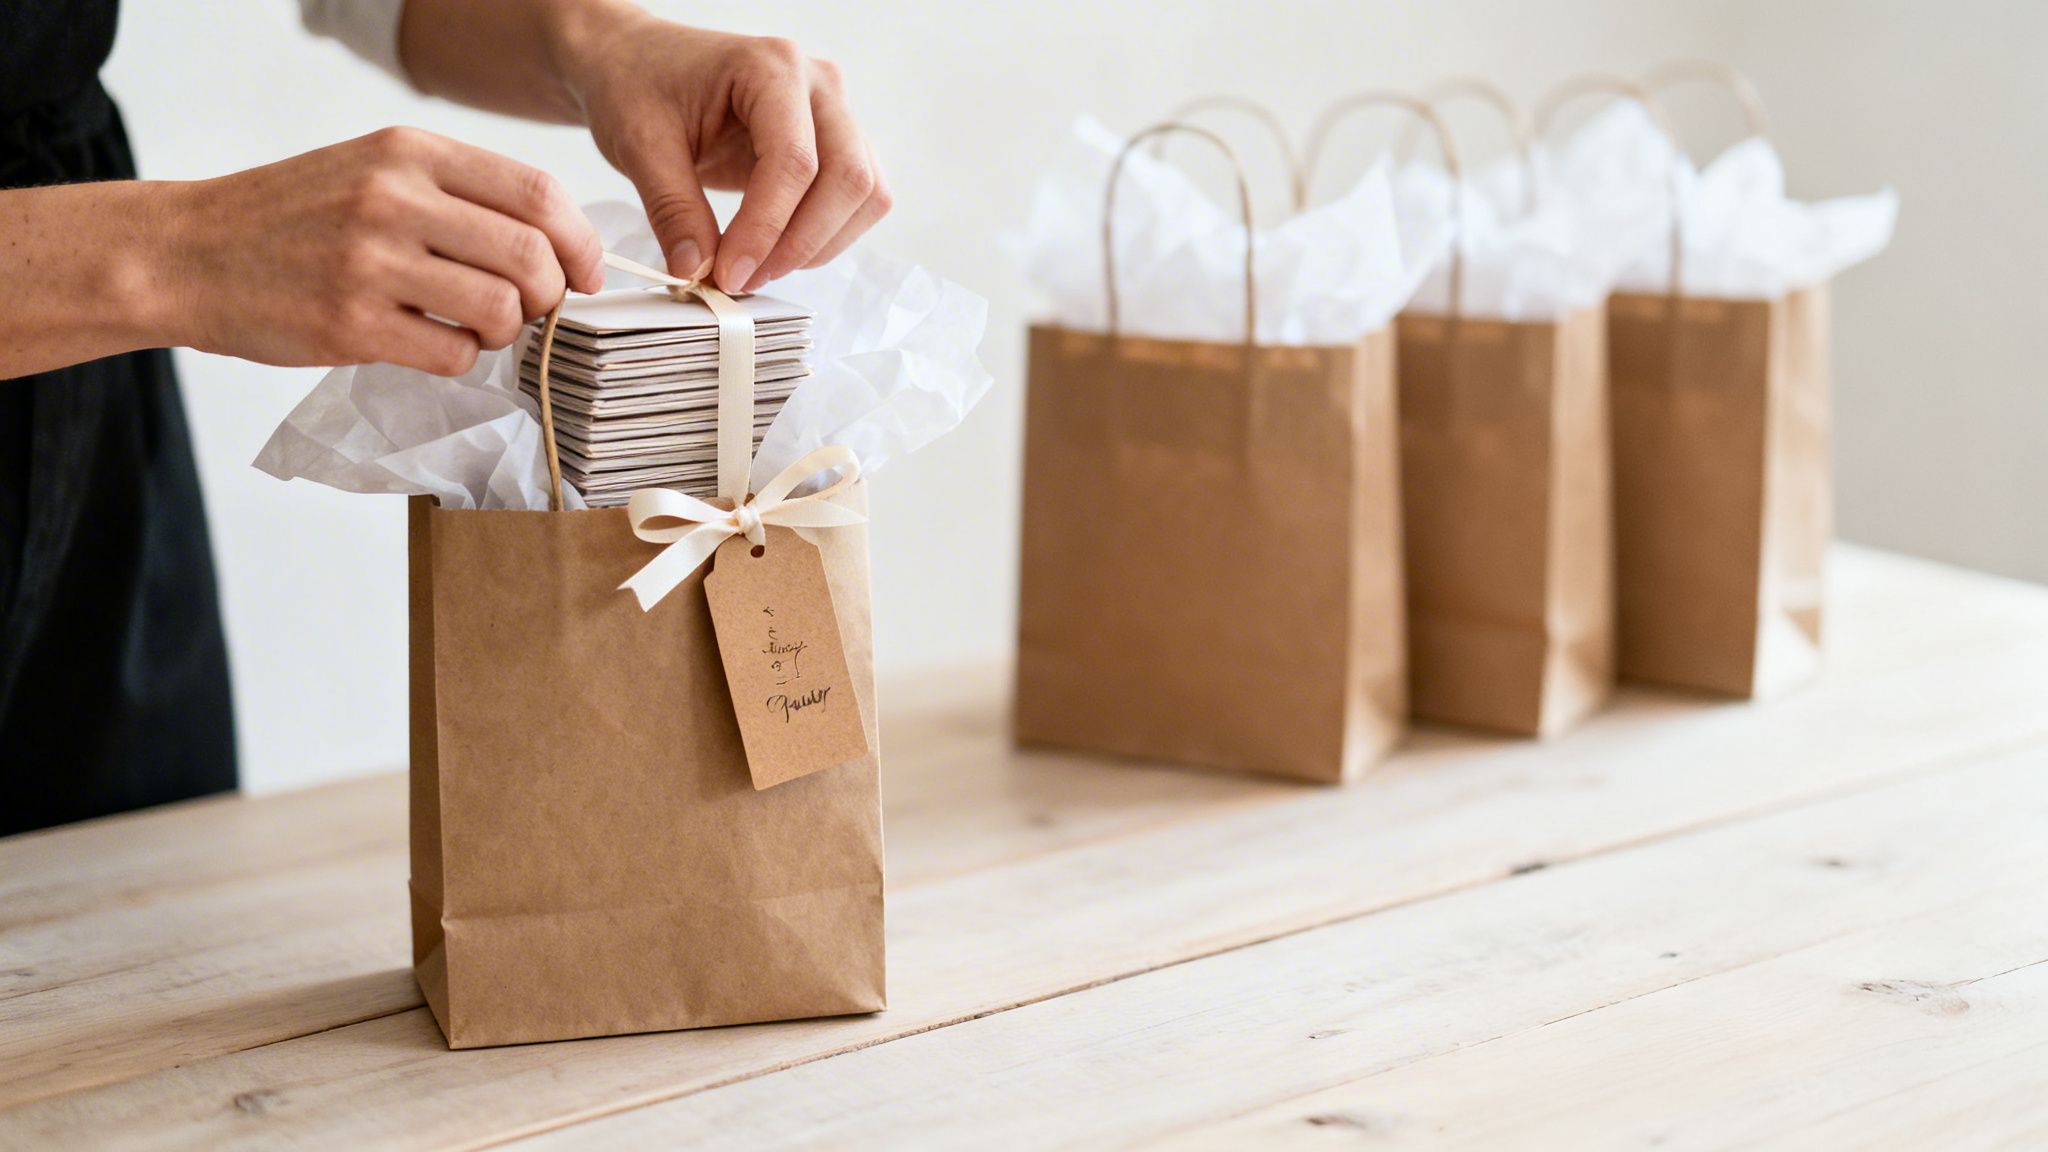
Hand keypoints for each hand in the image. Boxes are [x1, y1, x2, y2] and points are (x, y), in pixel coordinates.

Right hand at [157, 127, 603, 375]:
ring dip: (506, 332)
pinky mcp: (351, 324)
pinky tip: (428, 342)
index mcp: (410, 152)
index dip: (580, 243)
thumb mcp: (375, 169)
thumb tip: (558, 242)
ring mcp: (371, 262)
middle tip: (531, 310)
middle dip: (551, 295)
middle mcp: (394, 198)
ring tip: (474, 327)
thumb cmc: (295, 218)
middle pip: (533, 256)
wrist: (187, 253)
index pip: (539, 193)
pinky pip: (454, 353)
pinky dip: (460, 358)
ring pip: (501, 310)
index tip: (583, 274)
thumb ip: (459, 194)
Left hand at [560, 9, 891, 292]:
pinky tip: (776, 250)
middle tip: (745, 278)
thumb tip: (698, 270)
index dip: (766, 229)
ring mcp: (832, 112)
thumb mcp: (640, 144)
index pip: (794, 160)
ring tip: (758, 268)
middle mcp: (817, 83)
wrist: (637, 64)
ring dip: (819, 244)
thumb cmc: (638, 83)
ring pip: (864, 193)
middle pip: (848, 178)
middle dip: (801, 242)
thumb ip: (673, 209)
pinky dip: (824, 236)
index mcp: (770, 66)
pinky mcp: (832, 143)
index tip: (729, 273)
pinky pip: (857, 199)